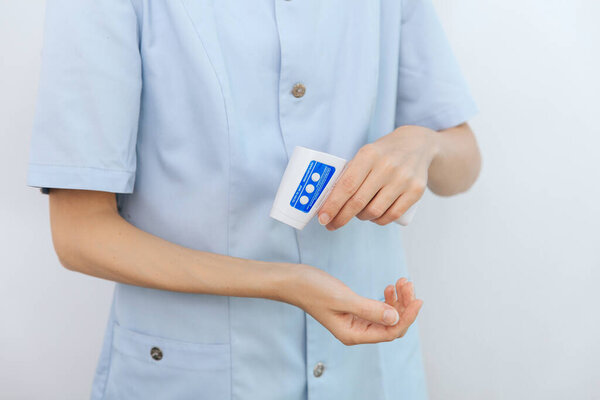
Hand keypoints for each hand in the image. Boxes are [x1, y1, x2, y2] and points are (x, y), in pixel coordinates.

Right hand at [288, 264, 422, 344]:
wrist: (293, 281)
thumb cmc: (312, 289)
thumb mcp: (343, 299)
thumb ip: (369, 310)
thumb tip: (395, 318)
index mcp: (353, 334)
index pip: (390, 332)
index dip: (407, 317)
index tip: (417, 299)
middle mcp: (356, 331)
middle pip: (391, 324)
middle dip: (403, 305)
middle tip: (407, 283)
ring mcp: (355, 321)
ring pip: (386, 315)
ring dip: (397, 300)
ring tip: (401, 282)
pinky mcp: (354, 310)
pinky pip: (377, 309)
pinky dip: (387, 298)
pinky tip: (389, 288)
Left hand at [317, 125, 438, 229]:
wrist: (417, 145)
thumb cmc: (383, 154)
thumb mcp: (365, 155)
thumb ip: (349, 175)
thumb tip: (327, 202)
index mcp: (369, 155)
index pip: (346, 185)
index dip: (332, 205)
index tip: (322, 218)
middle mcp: (387, 166)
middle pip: (358, 201)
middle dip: (341, 217)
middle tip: (332, 224)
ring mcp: (403, 179)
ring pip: (374, 211)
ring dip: (361, 217)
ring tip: (358, 214)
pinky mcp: (416, 191)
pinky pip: (392, 215)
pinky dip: (378, 220)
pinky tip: (374, 217)